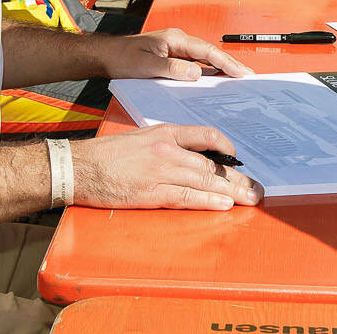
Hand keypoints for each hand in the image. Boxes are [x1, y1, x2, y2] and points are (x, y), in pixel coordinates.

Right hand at [70, 124, 262, 210]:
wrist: (80, 167)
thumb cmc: (107, 154)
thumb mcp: (141, 138)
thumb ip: (166, 144)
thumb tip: (190, 156)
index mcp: (164, 132)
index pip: (206, 134)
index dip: (227, 147)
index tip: (238, 158)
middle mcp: (167, 149)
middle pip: (212, 163)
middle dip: (238, 178)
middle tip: (256, 187)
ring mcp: (160, 171)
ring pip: (205, 180)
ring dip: (231, 192)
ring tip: (250, 199)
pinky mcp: (152, 193)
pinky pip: (187, 197)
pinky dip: (208, 201)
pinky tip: (224, 204)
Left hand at [91, 27, 251, 82]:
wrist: (108, 55)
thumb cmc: (123, 58)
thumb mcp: (146, 66)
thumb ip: (172, 68)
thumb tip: (196, 72)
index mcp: (175, 39)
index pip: (206, 51)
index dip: (226, 62)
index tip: (241, 72)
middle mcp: (178, 40)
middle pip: (210, 52)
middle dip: (230, 63)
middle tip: (248, 76)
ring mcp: (176, 47)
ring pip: (205, 57)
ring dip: (221, 67)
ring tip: (238, 78)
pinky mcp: (173, 55)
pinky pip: (196, 61)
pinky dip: (209, 69)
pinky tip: (216, 78)